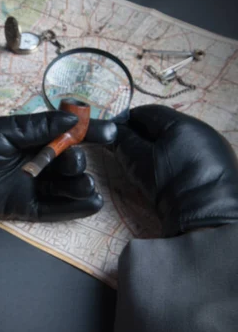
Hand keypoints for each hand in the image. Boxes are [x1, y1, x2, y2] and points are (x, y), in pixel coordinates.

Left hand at [0, 112, 115, 237]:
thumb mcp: (6, 130)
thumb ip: (39, 126)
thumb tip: (73, 120)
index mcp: (32, 139)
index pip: (67, 136)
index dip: (90, 134)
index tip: (111, 132)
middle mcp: (35, 162)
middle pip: (69, 163)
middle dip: (77, 161)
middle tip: (72, 157)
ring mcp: (31, 186)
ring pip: (65, 187)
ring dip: (79, 184)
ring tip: (83, 182)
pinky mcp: (24, 207)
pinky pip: (53, 209)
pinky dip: (73, 207)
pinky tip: (90, 201)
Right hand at [112, 105, 237, 235]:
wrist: (206, 219)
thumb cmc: (169, 184)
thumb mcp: (138, 161)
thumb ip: (123, 141)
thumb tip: (111, 131)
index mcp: (182, 122)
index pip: (147, 112)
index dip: (126, 121)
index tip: (112, 134)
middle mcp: (202, 129)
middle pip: (164, 125)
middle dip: (142, 135)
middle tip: (124, 150)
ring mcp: (213, 147)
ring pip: (178, 139)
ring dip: (159, 147)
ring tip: (143, 164)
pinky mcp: (219, 166)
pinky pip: (190, 153)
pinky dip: (174, 158)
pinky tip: (166, 174)